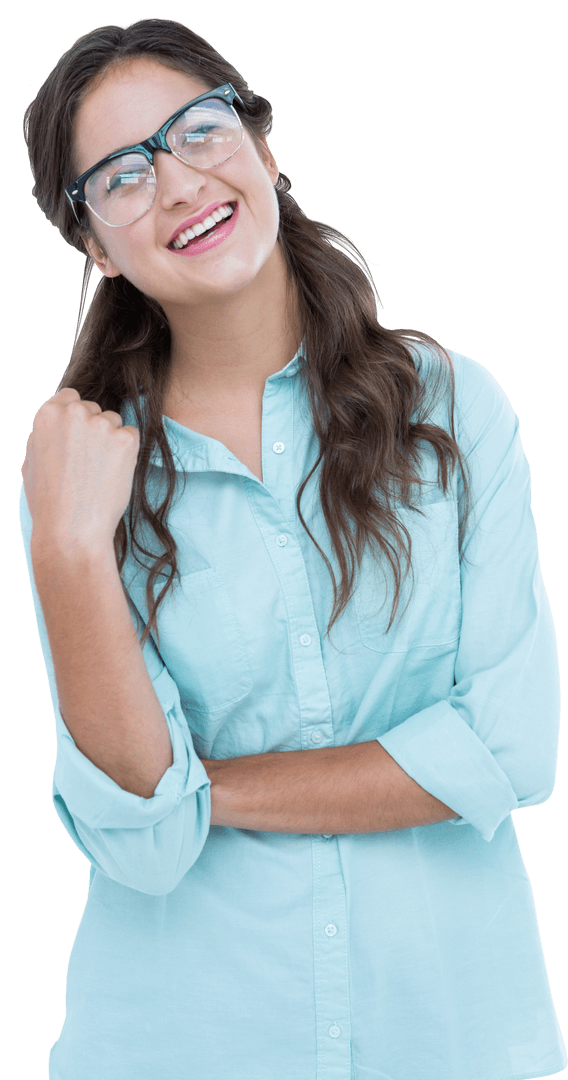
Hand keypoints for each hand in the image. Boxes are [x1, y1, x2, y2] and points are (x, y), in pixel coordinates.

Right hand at [22, 387, 139, 551]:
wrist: (71, 529)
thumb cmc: (48, 503)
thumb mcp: (32, 461)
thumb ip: (46, 436)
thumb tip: (58, 425)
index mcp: (48, 414)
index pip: (70, 397)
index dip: (75, 417)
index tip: (78, 435)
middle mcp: (75, 413)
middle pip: (93, 409)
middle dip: (94, 429)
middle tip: (89, 462)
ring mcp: (101, 425)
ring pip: (114, 422)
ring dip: (111, 440)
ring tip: (99, 472)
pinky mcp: (125, 440)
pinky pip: (132, 436)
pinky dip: (127, 452)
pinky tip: (113, 474)